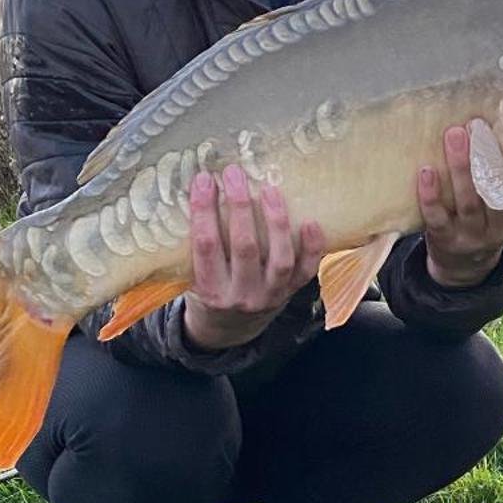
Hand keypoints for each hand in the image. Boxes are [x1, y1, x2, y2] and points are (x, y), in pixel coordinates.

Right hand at [182, 165, 324, 351]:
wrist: (230, 328)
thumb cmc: (208, 290)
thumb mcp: (190, 275)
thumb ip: (193, 244)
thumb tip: (197, 187)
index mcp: (210, 291)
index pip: (206, 246)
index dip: (203, 211)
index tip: (203, 180)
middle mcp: (241, 296)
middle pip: (244, 248)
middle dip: (239, 207)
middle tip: (235, 174)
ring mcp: (270, 295)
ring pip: (279, 259)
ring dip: (276, 222)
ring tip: (270, 190)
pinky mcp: (292, 292)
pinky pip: (306, 271)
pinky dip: (312, 248)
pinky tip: (311, 221)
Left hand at [418, 125, 502, 287]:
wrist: (461, 264)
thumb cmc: (488, 216)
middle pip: (502, 194)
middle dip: (491, 159)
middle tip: (478, 124)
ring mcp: (474, 234)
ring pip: (470, 202)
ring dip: (461, 167)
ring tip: (454, 134)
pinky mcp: (446, 238)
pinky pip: (438, 217)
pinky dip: (431, 195)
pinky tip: (426, 171)